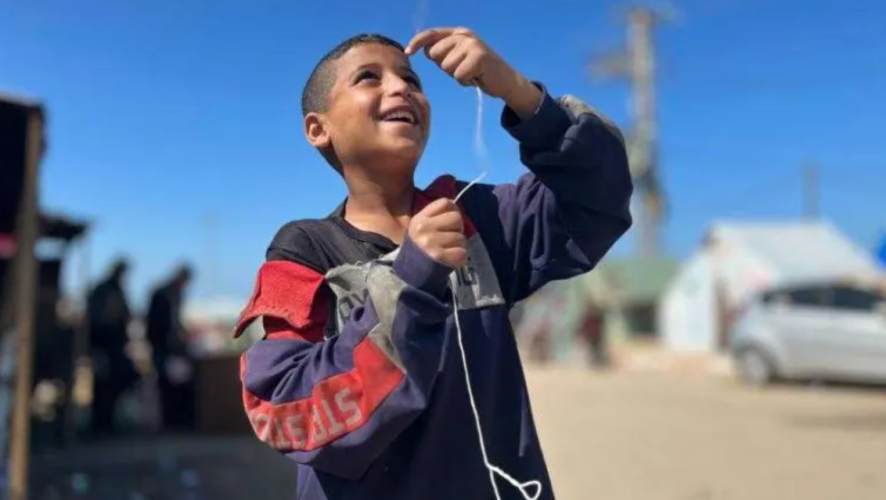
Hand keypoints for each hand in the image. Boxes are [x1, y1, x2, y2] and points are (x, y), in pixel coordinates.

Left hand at [405, 27, 541, 117]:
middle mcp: (464, 35)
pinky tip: (476, 78)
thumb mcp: (458, 58)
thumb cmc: (478, 72)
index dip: (417, 42)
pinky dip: (465, 82)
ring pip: (446, 66)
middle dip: (445, 67)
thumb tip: (423, 50)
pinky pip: (458, 75)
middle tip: (463, 68)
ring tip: (471, 73)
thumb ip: (443, 52)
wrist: (505, 81)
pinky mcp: (479, 56)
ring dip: (456, 75)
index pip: (431, 34)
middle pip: (435, 54)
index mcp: (458, 33)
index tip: (408, 52)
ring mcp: (472, 44)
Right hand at [408, 198, 466, 267]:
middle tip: (449, 238)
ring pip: (461, 237)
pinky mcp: (439, 256)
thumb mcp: (422, 228)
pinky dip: (460, 257)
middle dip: (457, 229)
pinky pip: (462, 252)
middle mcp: (424, 228)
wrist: (411, 273)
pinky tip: (450, 259)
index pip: (446, 203)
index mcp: (420, 219)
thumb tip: (457, 210)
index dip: (452, 211)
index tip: (449, 222)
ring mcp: (431, 242)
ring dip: (458, 246)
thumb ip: (437, 217)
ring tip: (448, 250)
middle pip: (457, 218)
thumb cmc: (421, 248)